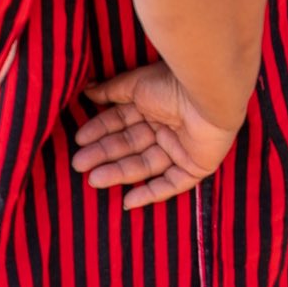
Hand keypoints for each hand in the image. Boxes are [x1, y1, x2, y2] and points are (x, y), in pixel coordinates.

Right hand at [72, 61, 242, 208]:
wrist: (208, 96)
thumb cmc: (172, 85)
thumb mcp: (136, 85)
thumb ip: (111, 90)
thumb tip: (88, 90)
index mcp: (157, 106)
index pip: (125, 122)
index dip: (102, 130)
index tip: (79, 139)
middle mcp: (170, 126)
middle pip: (132, 145)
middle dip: (105, 154)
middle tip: (79, 164)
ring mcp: (183, 147)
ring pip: (146, 165)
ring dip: (119, 173)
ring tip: (93, 179)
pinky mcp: (198, 165)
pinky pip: (173, 184)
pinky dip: (151, 193)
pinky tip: (128, 202)